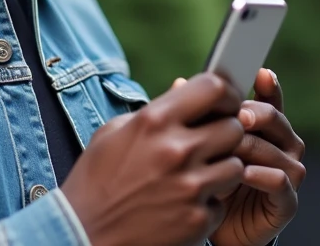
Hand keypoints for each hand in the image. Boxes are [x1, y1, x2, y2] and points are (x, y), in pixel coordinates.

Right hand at [61, 73, 246, 245]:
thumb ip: (154, 111)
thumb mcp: (114, 133)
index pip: (214, 87)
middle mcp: (176, 150)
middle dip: (225, 133)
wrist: (83, 234)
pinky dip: (207, 203)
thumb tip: (183, 90)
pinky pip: (221, 203)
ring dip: (221, 169)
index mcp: (154, 120)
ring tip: (195, 175)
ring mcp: (190, 187)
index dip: (227, 94)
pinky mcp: (197, 220)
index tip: (224, 103)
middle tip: (210, 142)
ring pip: (236, 166)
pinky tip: (183, 203)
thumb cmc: (94, 180)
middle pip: (233, 127)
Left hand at [208, 69, 305, 245]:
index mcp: (264, 125)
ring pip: (275, 148)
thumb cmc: (209, 176)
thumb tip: (180, 82)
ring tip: (228, 148)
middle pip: (274, 118)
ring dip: (251, 146)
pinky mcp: (286, 201)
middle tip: (235, 116)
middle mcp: (282, 144)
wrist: (213, 224)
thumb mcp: (200, 142)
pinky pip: (280, 181)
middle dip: (254, 114)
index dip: (268, 85)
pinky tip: (242, 172)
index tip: (259, 73)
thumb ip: (196, 113)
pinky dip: (261, 175)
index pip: (269, 97)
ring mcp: (288, 171)